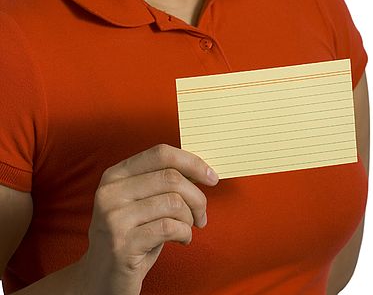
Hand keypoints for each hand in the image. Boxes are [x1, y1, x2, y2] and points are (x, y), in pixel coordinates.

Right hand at [78, 144, 218, 294]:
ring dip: (190, 218)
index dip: (191, 162)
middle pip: (171, 178)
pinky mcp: (122, 244)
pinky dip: (185, 233)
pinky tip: (182, 240)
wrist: (101, 278)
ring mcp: (114, 218)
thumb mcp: (140, 202)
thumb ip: (161, 182)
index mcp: (115, 175)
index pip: (161, 154)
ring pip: (174, 203)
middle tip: (201, 214)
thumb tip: (200, 169)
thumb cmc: (131, 237)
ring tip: (187, 229)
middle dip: (197, 197)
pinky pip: (170, 228)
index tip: (211, 177)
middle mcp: (111, 192)